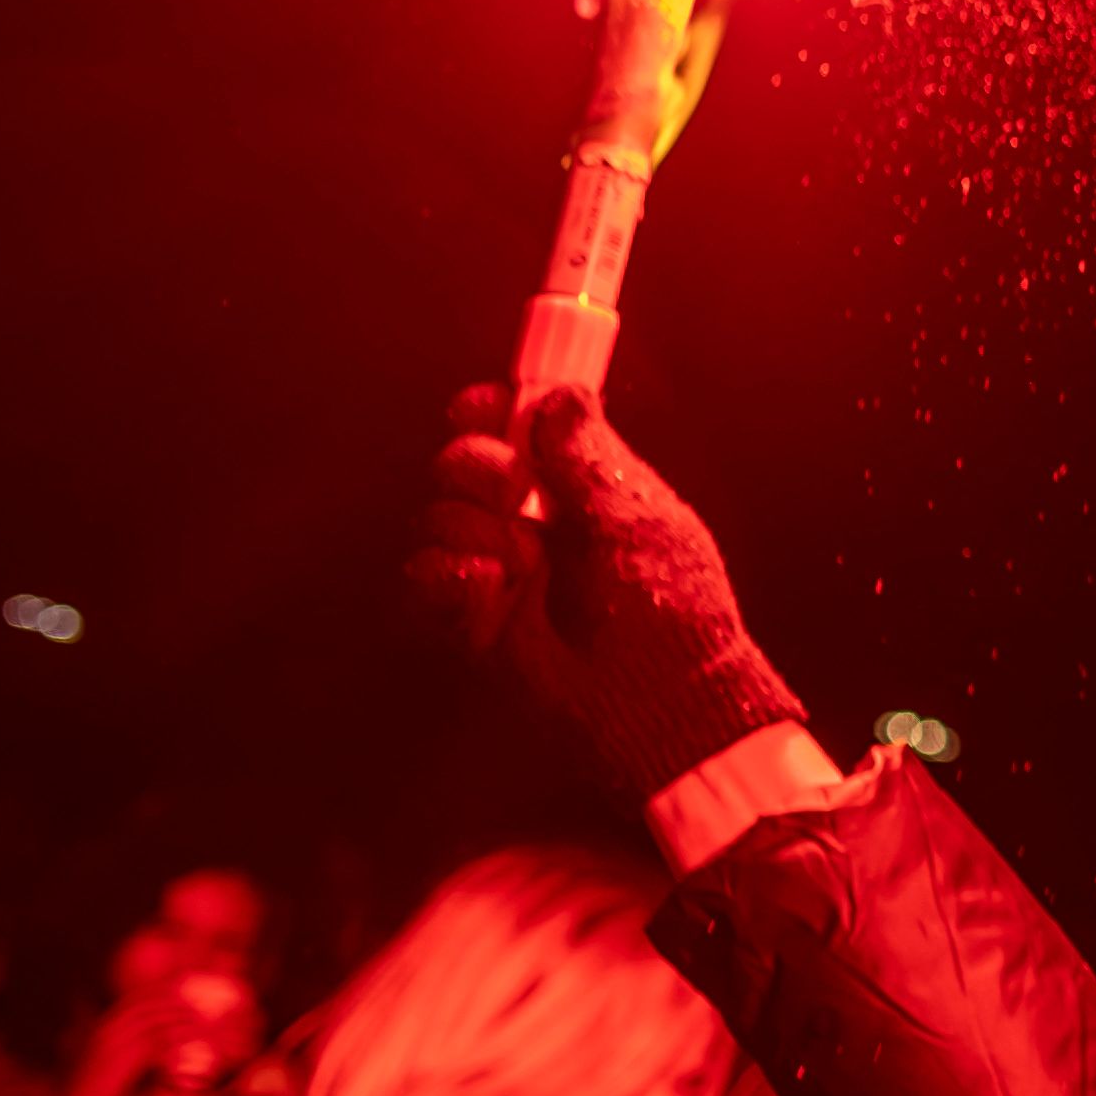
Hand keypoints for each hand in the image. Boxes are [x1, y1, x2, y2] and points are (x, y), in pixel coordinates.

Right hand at [412, 383, 809, 800]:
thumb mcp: (635, 519)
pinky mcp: (473, 623)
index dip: (495, 410)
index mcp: (584, 491)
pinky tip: (485, 586)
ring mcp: (500, 572)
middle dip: (475, 462)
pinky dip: (444, 575)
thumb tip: (560, 393)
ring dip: (468, 525)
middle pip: (464, 461)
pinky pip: (423, 579)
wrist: (660, 702)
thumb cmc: (672, 608)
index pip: (521, 430)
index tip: (486, 406)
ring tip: (515, 561)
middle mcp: (535, 523)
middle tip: (511, 488)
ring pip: (438, 516)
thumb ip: (590, 458)